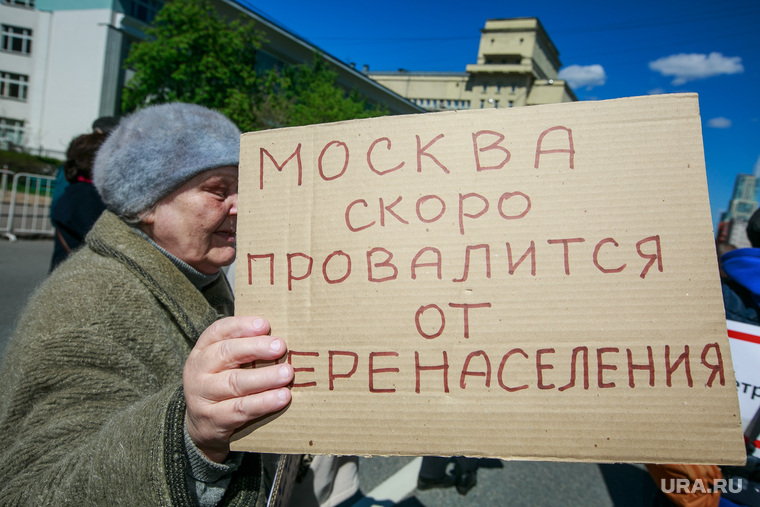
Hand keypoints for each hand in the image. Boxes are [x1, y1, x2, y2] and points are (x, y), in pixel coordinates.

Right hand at [183, 316, 292, 462]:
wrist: (198, 427)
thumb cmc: (220, 386)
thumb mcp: (224, 365)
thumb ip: (246, 351)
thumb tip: (281, 341)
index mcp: (203, 350)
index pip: (219, 331)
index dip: (242, 326)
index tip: (265, 325)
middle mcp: (198, 370)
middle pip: (227, 353)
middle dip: (256, 348)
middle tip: (280, 347)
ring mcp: (202, 396)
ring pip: (235, 383)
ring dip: (265, 377)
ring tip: (287, 373)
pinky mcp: (212, 420)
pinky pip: (240, 409)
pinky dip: (263, 402)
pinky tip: (282, 397)